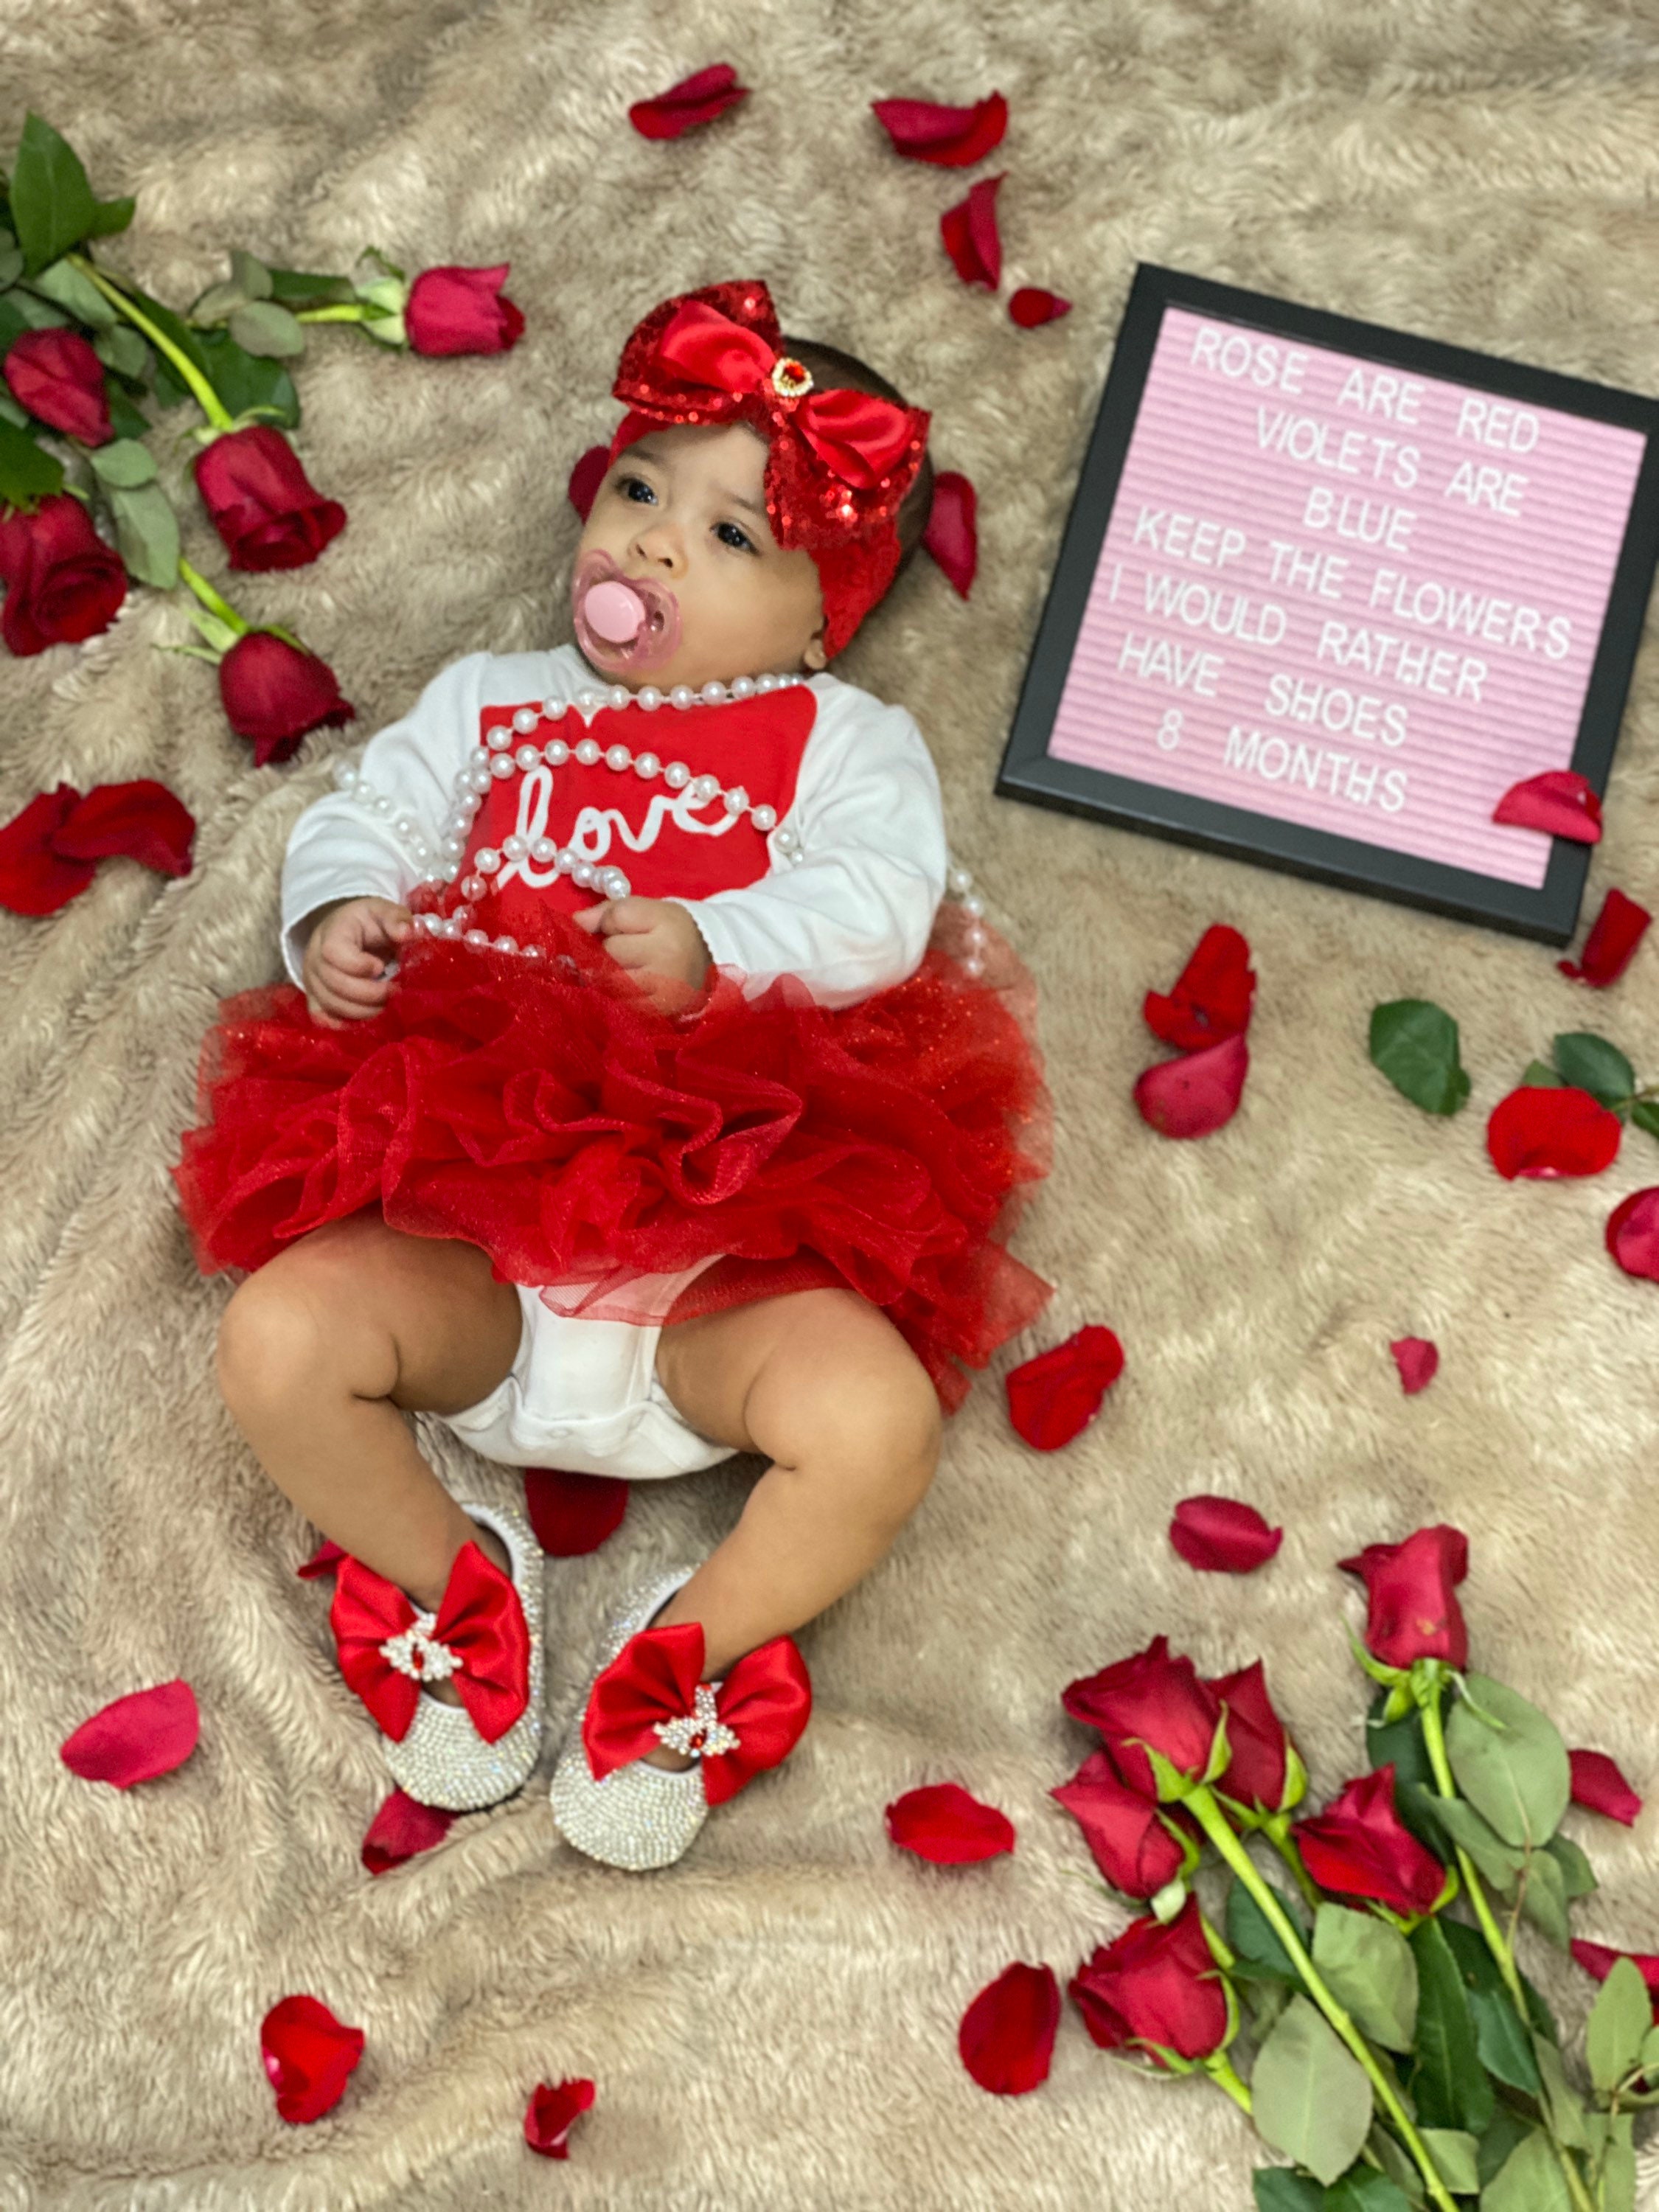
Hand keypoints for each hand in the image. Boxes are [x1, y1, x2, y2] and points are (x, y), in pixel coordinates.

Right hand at [301, 895, 414, 1025]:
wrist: (348, 932)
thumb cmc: (369, 923)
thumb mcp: (383, 911)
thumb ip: (396, 919)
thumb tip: (407, 933)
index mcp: (332, 932)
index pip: (334, 952)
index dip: (359, 965)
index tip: (381, 967)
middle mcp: (314, 957)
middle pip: (333, 983)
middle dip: (368, 994)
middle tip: (393, 991)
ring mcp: (311, 980)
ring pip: (330, 1004)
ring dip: (362, 1011)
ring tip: (386, 1005)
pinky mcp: (314, 998)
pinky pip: (322, 1018)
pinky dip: (344, 1023)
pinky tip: (365, 1020)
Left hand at [572, 895, 709, 1008]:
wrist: (708, 963)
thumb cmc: (670, 933)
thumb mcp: (646, 912)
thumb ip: (606, 913)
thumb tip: (574, 924)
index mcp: (667, 922)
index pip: (616, 917)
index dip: (607, 922)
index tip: (617, 929)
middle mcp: (668, 956)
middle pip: (609, 952)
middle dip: (604, 952)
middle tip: (619, 955)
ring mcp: (664, 988)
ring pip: (609, 982)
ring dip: (605, 978)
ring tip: (621, 973)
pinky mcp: (658, 1013)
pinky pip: (618, 1006)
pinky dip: (614, 999)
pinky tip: (626, 992)